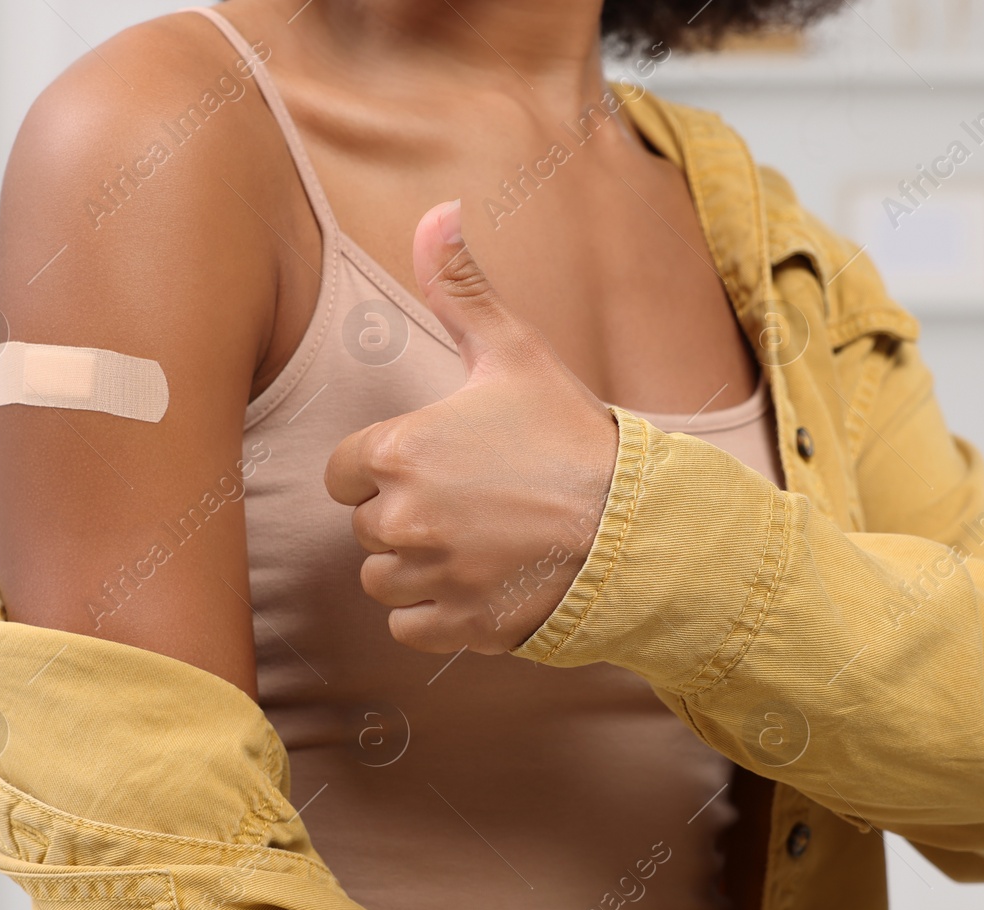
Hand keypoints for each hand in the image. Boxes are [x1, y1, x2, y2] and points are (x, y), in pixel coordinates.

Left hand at [324, 200, 620, 653]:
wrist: (637, 524)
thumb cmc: (571, 436)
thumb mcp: (514, 353)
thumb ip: (461, 288)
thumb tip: (437, 209)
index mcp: (401, 450)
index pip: (346, 472)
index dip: (386, 468)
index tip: (438, 466)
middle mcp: (403, 517)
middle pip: (366, 527)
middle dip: (405, 517)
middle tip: (472, 502)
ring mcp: (430, 576)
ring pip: (384, 579)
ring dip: (417, 567)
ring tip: (477, 543)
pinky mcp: (456, 626)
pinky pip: (410, 625)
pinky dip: (437, 613)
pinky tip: (482, 583)